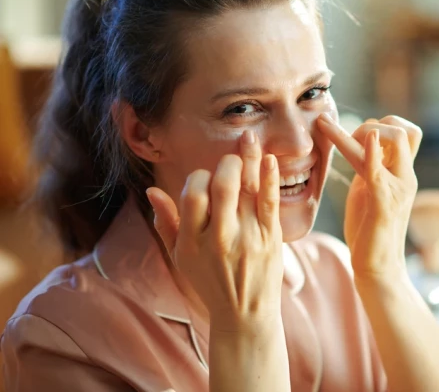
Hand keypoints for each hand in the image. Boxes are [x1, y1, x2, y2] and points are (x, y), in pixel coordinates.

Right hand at [145, 130, 283, 331]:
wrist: (245, 315)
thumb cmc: (209, 282)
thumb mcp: (179, 257)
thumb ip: (166, 223)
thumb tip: (151, 190)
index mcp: (192, 242)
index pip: (193, 194)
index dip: (198, 178)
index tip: (205, 179)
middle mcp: (219, 238)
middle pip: (221, 186)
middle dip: (225, 163)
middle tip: (229, 159)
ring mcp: (248, 237)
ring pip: (247, 188)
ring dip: (248, 158)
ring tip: (248, 139)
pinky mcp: (271, 238)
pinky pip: (270, 201)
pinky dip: (269, 177)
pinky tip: (268, 158)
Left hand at [317, 114, 421, 281]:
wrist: (378, 267)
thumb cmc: (370, 228)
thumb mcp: (369, 188)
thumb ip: (370, 166)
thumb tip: (361, 141)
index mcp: (401, 174)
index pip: (407, 133)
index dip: (382, 125)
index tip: (357, 136)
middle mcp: (405, 177)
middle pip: (406, 130)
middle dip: (374, 124)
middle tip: (350, 140)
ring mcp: (397, 189)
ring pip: (396, 141)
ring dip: (363, 132)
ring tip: (339, 138)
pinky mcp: (383, 203)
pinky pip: (379, 172)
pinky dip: (371, 153)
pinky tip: (366, 138)